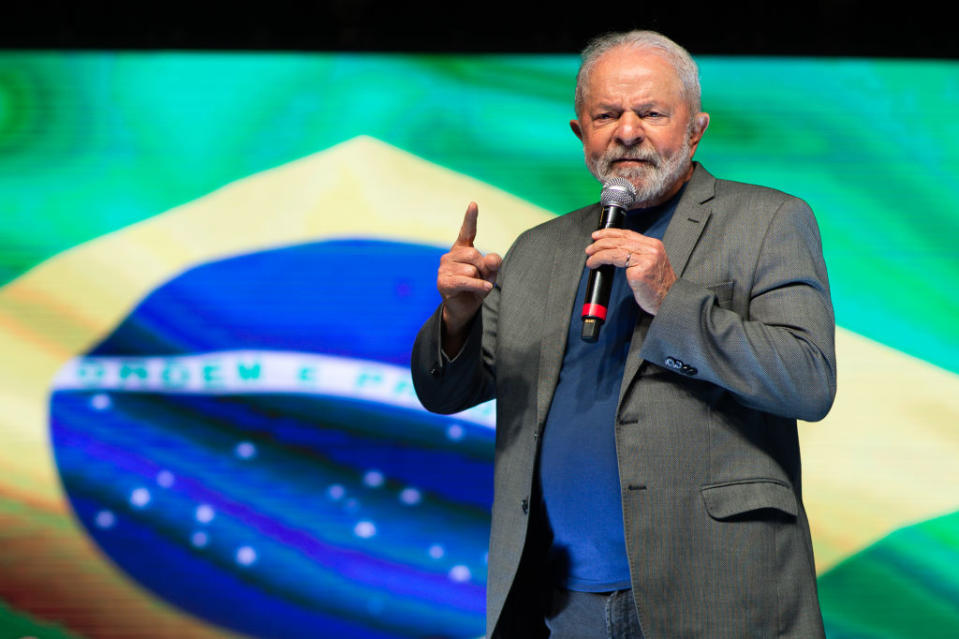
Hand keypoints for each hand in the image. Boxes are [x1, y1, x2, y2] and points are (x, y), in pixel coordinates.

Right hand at [437, 202, 502, 349]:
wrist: (464, 309)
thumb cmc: (477, 287)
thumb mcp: (490, 274)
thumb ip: (493, 263)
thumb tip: (491, 259)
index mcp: (462, 248)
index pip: (467, 231)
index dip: (470, 218)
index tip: (474, 204)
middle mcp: (450, 255)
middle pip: (474, 254)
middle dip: (483, 269)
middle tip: (482, 278)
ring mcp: (444, 268)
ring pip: (471, 268)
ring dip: (480, 280)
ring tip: (476, 286)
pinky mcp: (443, 282)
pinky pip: (466, 280)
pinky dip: (478, 286)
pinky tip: (482, 289)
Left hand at [586, 228, 675, 313]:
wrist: (668, 300)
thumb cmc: (658, 286)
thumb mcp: (650, 264)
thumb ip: (637, 254)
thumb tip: (614, 250)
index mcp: (654, 246)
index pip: (628, 234)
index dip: (610, 233)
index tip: (598, 235)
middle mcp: (651, 250)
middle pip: (620, 240)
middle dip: (601, 242)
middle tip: (590, 248)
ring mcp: (646, 260)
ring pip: (616, 249)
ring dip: (598, 252)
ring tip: (590, 257)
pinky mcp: (639, 272)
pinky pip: (615, 261)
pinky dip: (601, 260)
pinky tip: (595, 264)